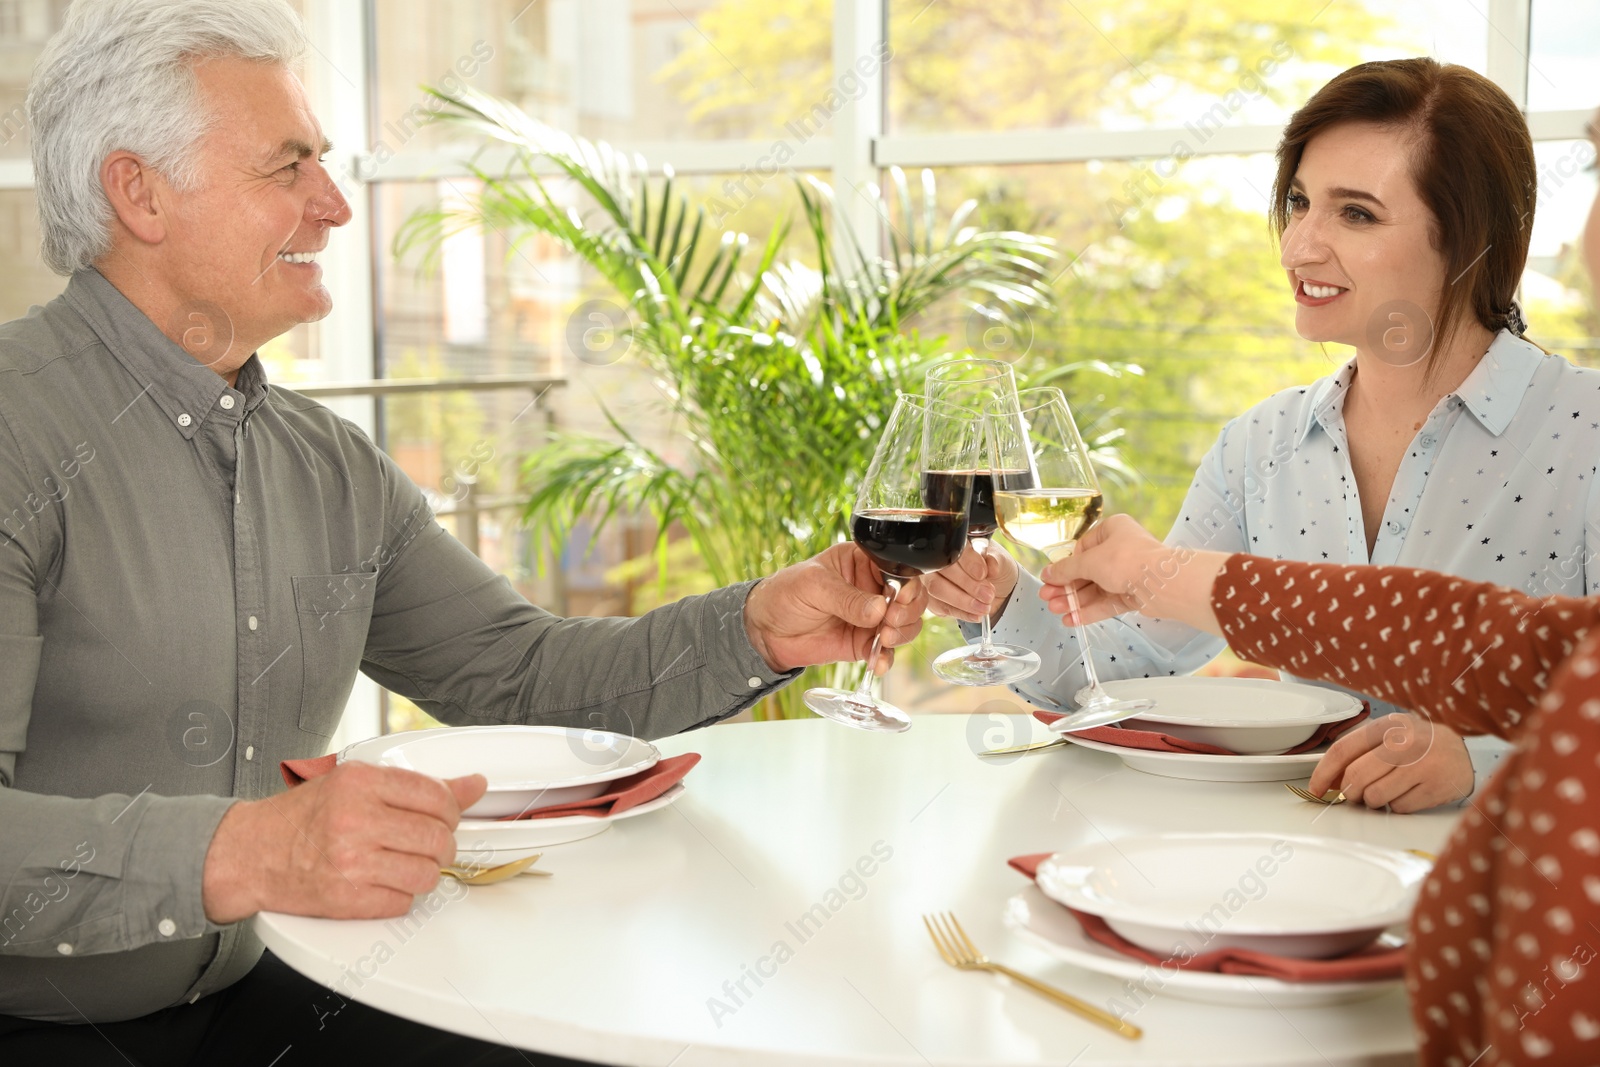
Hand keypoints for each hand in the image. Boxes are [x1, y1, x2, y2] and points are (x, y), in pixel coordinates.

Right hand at [202, 763, 486, 923]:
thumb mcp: (355, 784)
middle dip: (442, 845)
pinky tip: (381, 883)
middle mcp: (355, 819)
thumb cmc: (300, 817)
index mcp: (360, 783)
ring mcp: (350, 862)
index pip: (436, 795)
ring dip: (423, 873)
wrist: (249, 854)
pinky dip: (399, 896)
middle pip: (438, 838)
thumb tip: (473, 785)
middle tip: (428, 845)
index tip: (445, 816)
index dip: (451, 809)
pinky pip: (402, 902)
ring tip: (404, 865)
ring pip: (426, 874)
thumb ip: (416, 786)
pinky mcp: (345, 899)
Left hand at [744, 542, 928, 674]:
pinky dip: (887, 658)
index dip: (907, 583)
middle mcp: (872, 588)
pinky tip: (878, 662)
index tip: (900, 597)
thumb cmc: (784, 594)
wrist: (764, 631)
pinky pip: (886, 652)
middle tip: (891, 621)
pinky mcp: (863, 643)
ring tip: (884, 638)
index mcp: (862, 562)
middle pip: (910, 597)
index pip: (898, 568)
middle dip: (908, 610)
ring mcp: (870, 618)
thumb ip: (846, 598)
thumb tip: (879, 609)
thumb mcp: (814, 587)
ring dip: (903, 633)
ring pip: (905, 624)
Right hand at [925, 540, 1018, 623]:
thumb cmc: (994, 568)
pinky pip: (940, 606)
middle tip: (988, 595)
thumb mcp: (1001, 561)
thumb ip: (995, 560)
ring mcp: (931, 577)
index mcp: (956, 542)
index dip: (968, 562)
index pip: (955, 548)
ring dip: (963, 601)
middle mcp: (938, 558)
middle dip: (967, 585)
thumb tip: (990, 565)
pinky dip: (960, 613)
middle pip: (943, 570)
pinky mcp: (933, 598)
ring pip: (937, 589)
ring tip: (984, 607)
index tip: (982, 574)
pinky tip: (976, 615)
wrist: (996, 587)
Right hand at [1035, 514, 1229, 633]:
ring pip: (1096, 588)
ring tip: (1055, 610)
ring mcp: (1128, 573)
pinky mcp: (1133, 594)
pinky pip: (1107, 601)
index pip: (1082, 549)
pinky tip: (1071, 619)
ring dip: (1075, 600)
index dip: (1065, 566)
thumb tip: (1046, 573)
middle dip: (1066, 586)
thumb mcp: (1089, 561)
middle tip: (1047, 598)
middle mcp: (1121, 549)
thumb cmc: (1126, 560)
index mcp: (1112, 530)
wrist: (1163, 583)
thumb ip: (1066, 569)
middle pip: (1087, 571)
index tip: (1050, 579)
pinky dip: (1090, 610)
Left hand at [1307, 714, 1474, 812]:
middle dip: (1349, 792)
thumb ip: (1359, 752)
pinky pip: (1398, 808)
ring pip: (1375, 796)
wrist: (1463, 752)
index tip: (1316, 788)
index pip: (1343, 750)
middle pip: (1356, 777)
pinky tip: (1406, 793)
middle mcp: (1404, 742)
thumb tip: (1330, 779)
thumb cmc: (1418, 743)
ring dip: (1373, 801)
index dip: (1324, 773)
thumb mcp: (1389, 735)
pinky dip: (1396, 806)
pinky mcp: (1435, 788)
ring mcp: (1421, 765)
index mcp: (1387, 725)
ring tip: (1385, 791)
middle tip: (1355, 794)